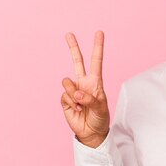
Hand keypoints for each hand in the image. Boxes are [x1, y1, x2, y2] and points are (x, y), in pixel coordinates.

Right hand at [60, 31, 109, 147]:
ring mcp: (73, 90)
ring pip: (68, 83)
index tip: (99, 32)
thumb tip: (76, 92)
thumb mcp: (101, 108)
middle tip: (69, 34)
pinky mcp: (65, 99)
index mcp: (95, 81)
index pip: (96, 61)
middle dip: (73, 47)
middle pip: (77, 61)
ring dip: (74, 95)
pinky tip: (77, 110)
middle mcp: (83, 82)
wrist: (91, 132)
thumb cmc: (100, 118)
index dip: (97, 47)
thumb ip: (90, 99)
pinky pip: (65, 96)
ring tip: (82, 106)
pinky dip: (72, 104)